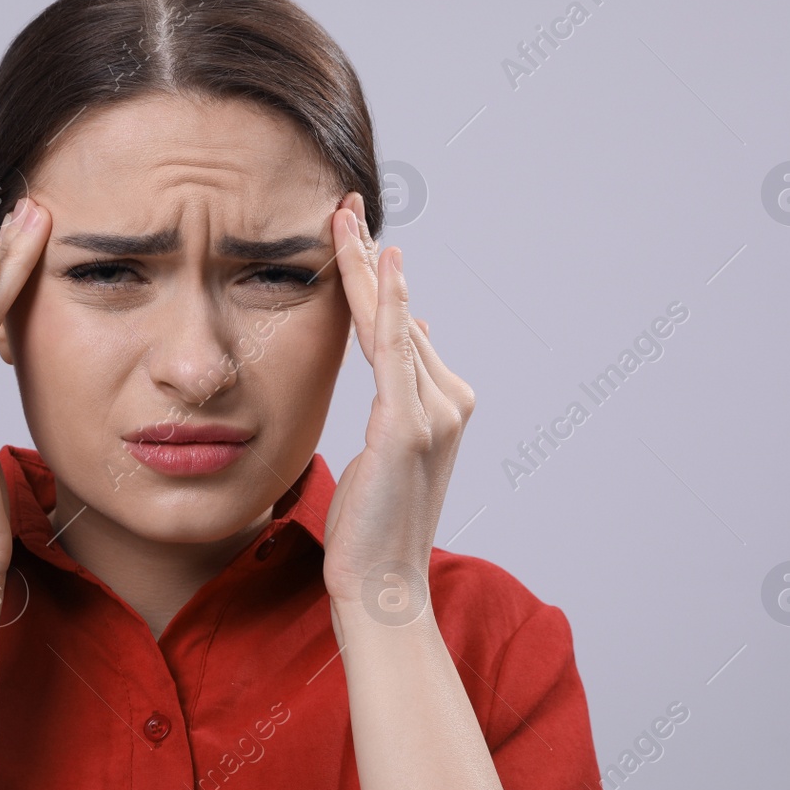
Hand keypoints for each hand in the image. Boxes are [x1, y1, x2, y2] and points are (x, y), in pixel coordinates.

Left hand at [320, 192, 475, 619]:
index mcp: (441, 403)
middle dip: (369, 258)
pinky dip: (389, 304)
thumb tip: (400, 341)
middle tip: (344, 204)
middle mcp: (447, 399)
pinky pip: (394, 352)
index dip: (377, 280)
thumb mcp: (384, 451)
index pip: (400, 326)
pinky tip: (383, 263)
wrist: (383, 586)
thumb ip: (395, 398)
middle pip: (398, 314)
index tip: (351, 235)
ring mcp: (433, 411)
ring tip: (343, 218)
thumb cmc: (372, 527)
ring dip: (367, 267)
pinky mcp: (408, 425)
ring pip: (393, 323)